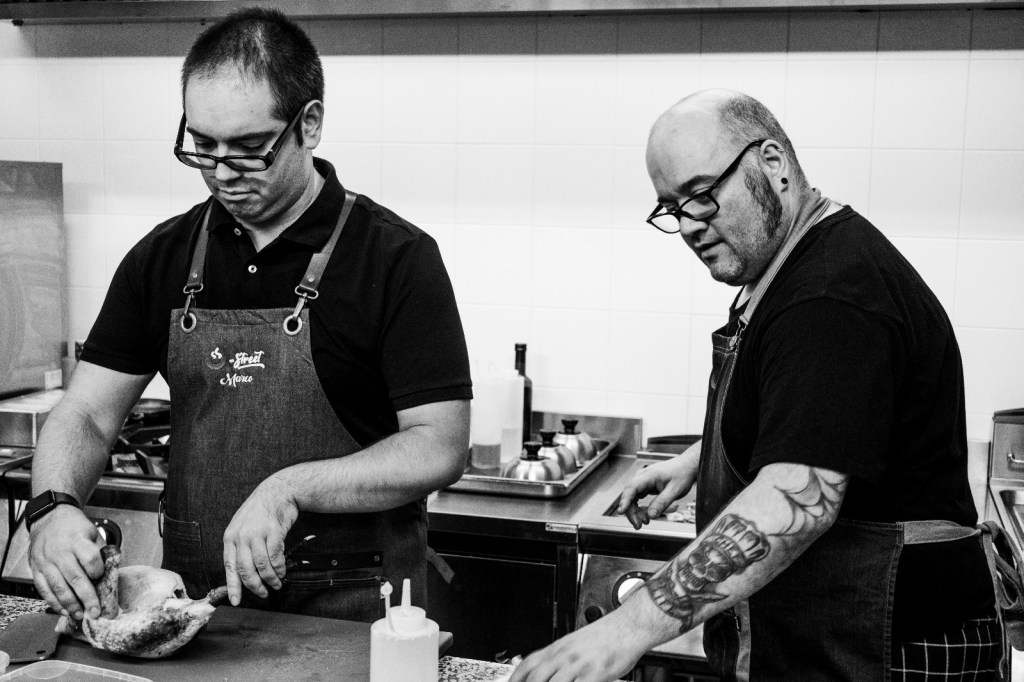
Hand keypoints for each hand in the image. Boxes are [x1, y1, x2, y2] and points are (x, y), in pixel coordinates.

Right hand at [28, 505, 104, 620]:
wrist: (49, 518)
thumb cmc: (74, 527)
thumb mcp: (92, 532)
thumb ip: (101, 552)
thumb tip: (112, 573)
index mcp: (77, 540)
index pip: (90, 559)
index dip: (98, 571)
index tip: (102, 578)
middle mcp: (60, 552)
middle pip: (75, 578)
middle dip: (87, 597)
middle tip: (95, 611)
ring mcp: (46, 562)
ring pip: (58, 587)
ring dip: (70, 604)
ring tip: (81, 615)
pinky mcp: (36, 569)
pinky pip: (44, 589)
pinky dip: (53, 602)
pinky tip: (63, 610)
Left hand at [222, 475, 298, 604]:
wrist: (278, 491)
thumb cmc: (260, 511)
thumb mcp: (242, 526)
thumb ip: (240, 547)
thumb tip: (243, 573)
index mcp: (230, 536)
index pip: (229, 566)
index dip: (233, 586)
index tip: (236, 601)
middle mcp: (242, 536)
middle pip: (245, 569)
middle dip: (255, 586)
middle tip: (263, 594)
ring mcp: (257, 533)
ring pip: (262, 565)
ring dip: (270, 578)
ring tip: (276, 584)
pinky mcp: (274, 531)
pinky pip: (275, 556)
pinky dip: (279, 567)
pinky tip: (282, 571)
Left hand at [509, 613, 646, 681]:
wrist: (630, 625)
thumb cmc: (607, 636)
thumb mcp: (577, 643)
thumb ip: (562, 656)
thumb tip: (548, 671)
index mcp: (559, 647)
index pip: (529, 663)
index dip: (516, 677)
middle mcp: (566, 655)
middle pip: (536, 676)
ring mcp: (579, 664)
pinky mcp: (596, 672)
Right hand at [617, 445, 699, 529]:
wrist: (686, 466)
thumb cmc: (682, 475)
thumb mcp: (675, 490)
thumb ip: (662, 502)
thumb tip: (650, 515)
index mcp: (649, 475)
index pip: (632, 487)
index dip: (625, 500)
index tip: (621, 511)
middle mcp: (642, 476)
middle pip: (630, 495)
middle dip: (631, 512)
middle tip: (638, 525)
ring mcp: (642, 481)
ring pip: (632, 498)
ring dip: (635, 511)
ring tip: (645, 522)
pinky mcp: (644, 485)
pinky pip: (637, 497)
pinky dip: (639, 508)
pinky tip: (645, 516)